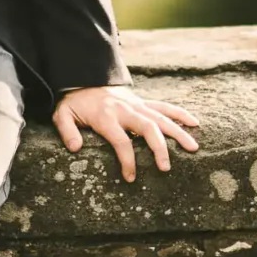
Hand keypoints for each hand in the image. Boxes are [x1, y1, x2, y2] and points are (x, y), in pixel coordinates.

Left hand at [52, 86, 199, 181]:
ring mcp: (136, 105)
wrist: (83, 78)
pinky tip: (195, 123)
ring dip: (178, 132)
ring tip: (193, 147)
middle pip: (147, 127)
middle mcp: (125, 110)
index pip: (121, 140)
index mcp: (106, 116)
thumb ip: (67, 130)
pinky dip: (180, 114)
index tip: (130, 178)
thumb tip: (75, 148)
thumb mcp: (62, 114)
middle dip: (159, 147)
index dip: (127, 160)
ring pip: (160, 117)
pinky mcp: (142, 102)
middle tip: (166, 167)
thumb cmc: (74, 103)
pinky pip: (164, 107)